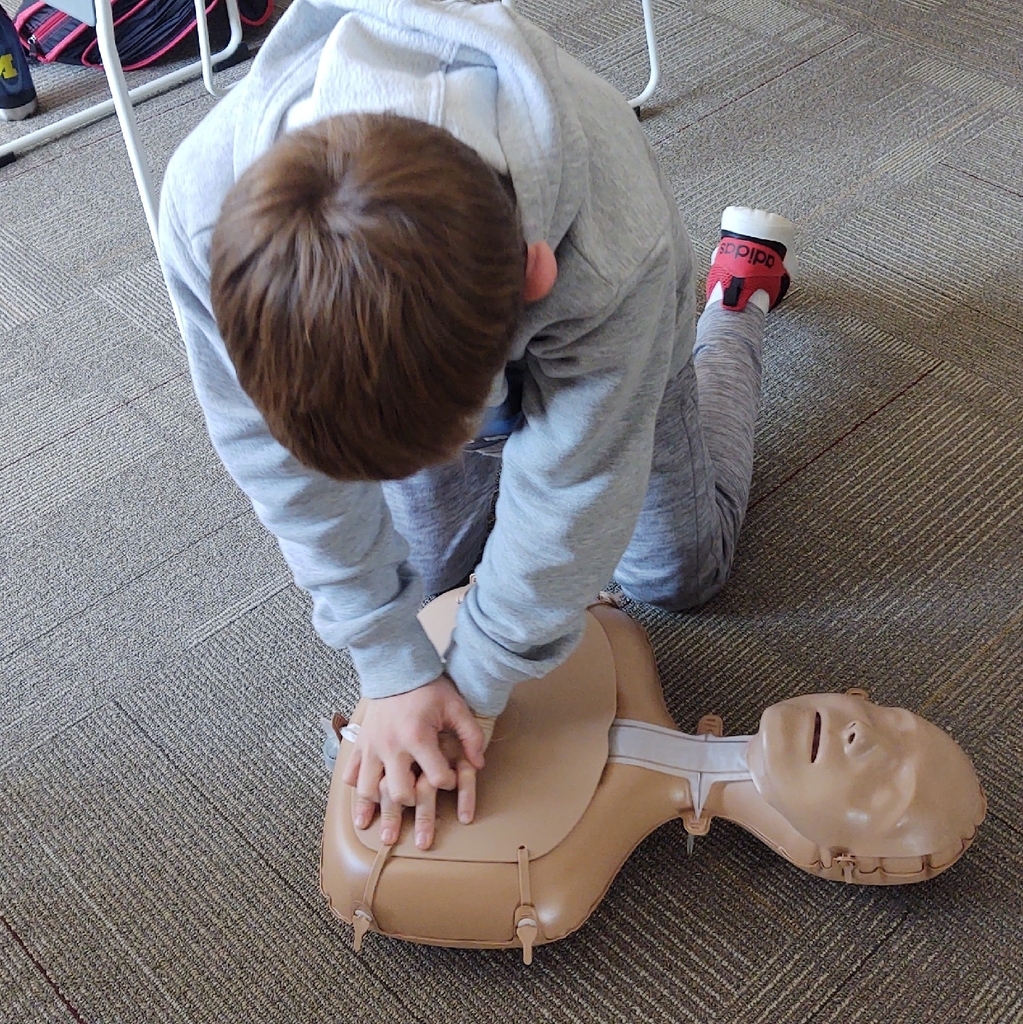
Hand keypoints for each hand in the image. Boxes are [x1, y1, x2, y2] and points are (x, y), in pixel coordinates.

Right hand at [341, 676, 487, 849]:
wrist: (396, 668)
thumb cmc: (428, 688)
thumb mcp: (456, 706)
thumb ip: (470, 735)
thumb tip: (479, 763)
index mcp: (418, 737)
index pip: (437, 778)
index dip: (448, 782)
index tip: (450, 778)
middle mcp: (391, 746)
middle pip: (400, 793)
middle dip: (414, 800)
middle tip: (421, 792)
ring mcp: (371, 746)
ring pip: (368, 790)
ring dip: (381, 800)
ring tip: (391, 802)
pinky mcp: (359, 743)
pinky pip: (350, 774)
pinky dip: (358, 784)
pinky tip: (369, 789)